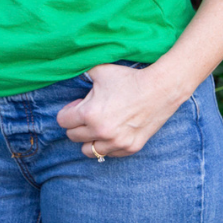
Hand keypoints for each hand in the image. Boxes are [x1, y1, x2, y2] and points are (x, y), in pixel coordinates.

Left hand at [56, 63, 187, 158]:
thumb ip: (79, 74)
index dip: (68, 111)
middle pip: (73, 137)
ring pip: (89, 150)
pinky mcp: (131, 148)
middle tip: (88, 114)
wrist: (160, 90)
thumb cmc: (127, 79)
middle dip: (76, 125)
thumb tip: (67, 68)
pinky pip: (109, 154)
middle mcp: (101, 132)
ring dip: (89, 139)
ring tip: (97, 126)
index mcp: (89, 114)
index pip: (62, 121)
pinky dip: (107, 145)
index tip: (78, 105)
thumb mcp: (98, 71)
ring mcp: (117, 142)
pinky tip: (112, 131)